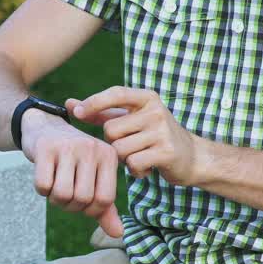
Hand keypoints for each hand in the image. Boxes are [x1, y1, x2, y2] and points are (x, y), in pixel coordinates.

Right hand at [20, 110, 124, 237]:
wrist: (45, 127)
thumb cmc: (74, 159)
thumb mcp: (93, 177)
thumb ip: (105, 207)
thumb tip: (118, 234)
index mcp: (109, 155)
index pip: (104, 199)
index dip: (90, 210)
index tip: (82, 202)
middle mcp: (92, 148)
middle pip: (82, 198)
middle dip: (71, 205)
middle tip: (66, 194)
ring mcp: (68, 146)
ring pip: (63, 194)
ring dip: (56, 199)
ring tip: (56, 187)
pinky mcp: (45, 147)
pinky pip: (43, 186)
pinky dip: (42, 190)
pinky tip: (44, 176)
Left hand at [71, 86, 201, 186]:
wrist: (192, 157)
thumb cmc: (153, 136)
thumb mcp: (131, 119)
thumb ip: (101, 112)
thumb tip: (70, 104)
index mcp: (146, 98)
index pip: (116, 93)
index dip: (94, 102)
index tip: (78, 112)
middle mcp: (156, 110)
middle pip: (111, 129)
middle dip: (113, 142)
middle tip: (130, 145)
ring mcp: (162, 131)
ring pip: (120, 149)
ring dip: (125, 158)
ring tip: (140, 155)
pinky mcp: (166, 152)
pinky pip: (133, 164)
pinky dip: (135, 170)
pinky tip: (147, 167)